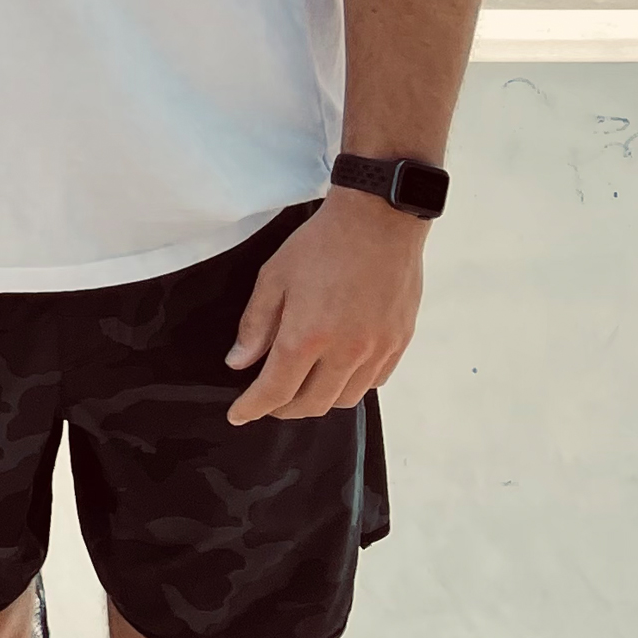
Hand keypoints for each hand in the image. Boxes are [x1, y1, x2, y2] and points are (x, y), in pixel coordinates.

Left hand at [224, 193, 427, 423]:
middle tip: (266, 399)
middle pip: (312, 404)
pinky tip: (335, 370)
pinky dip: (348, 385)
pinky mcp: (398, 344)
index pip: (276, 390)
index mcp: (308, 336)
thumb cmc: (321, 245)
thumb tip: (240, 362)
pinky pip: (372, 383)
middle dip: (283, 409)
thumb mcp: (274, 277)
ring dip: (317, 400)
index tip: (238, 415)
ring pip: (344, 399)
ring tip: (299, 385)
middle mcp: (346, 352)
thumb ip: (256, 324)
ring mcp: (377, 351)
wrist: (379, 222)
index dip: (253, 408)